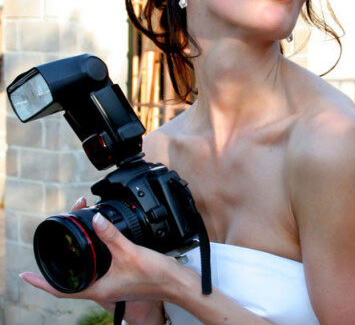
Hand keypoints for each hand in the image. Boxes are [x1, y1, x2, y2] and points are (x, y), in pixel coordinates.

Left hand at [20, 196, 170, 323]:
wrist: (175, 283)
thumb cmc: (154, 275)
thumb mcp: (129, 251)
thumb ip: (110, 234)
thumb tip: (94, 218)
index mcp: (99, 289)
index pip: (61, 289)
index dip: (41, 283)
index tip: (25, 275)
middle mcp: (102, 289)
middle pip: (70, 282)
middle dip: (56, 268)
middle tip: (50, 250)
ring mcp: (112, 285)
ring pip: (84, 276)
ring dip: (74, 262)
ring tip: (67, 247)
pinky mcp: (121, 279)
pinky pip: (98, 271)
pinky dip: (91, 260)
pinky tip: (95, 249)